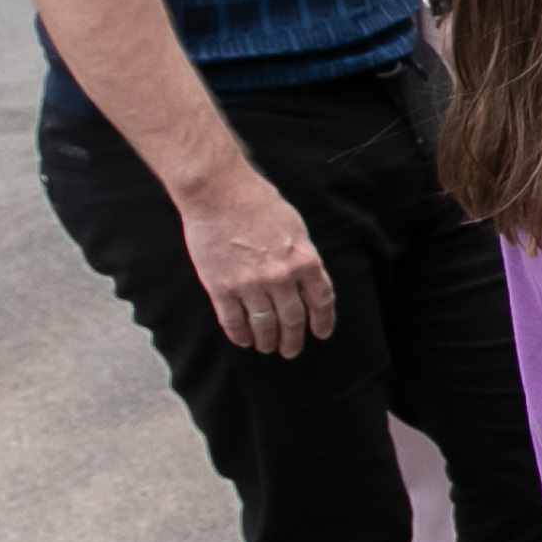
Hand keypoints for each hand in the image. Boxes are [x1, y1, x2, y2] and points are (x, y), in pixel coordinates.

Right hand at [175, 165, 334, 356]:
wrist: (218, 191)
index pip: (321, 301)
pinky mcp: (221, 287)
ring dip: (267, 341)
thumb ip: (302, 256)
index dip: (323, 322)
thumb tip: (306, 282)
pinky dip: (240, 335)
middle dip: (294, 340)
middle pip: (293, 320)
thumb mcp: (295, 227)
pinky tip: (243, 340)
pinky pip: (233, 322)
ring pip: (264, 326)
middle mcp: (281, 277)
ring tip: (267, 347)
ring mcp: (250, 284)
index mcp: (304, 260)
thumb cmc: (257, 201)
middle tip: (291, 350)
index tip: (321, 333)